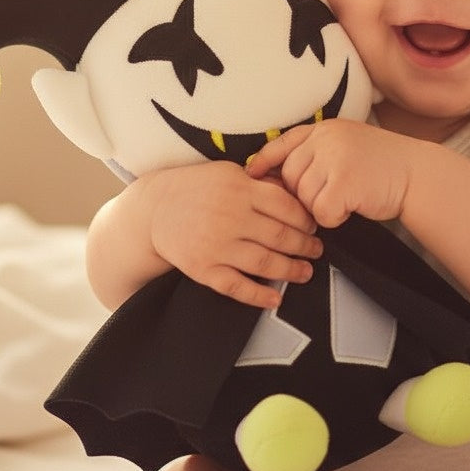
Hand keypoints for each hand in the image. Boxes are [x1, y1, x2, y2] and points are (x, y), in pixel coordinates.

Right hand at [145, 161, 321, 308]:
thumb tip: (295, 195)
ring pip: (265, 263)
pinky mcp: (203, 269)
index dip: (306, 218)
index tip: (313, 225)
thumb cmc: (196, 188)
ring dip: (292, 270)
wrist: (153, 209)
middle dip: (305, 245)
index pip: (286, 206)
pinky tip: (275, 298)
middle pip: (280, 236)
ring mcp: (216, 245)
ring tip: (306, 272)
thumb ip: (260, 183)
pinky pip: (237, 287)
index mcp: (239, 188)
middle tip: (316, 249)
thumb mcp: (228, 172)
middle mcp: (230, 217)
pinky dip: (259, 296)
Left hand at [246, 119, 411, 227]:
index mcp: (324, 128)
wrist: (418, 174)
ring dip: (321, 206)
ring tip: (346, 198)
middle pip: (291, 176)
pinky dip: (334, 218)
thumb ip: (315, 153)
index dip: (264, 161)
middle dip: (303, 193)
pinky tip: (352, 207)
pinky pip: (321, 212)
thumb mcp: (345, 146)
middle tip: (328, 196)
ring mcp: (336, 159)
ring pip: (304, 197)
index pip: (283, 143)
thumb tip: (275, 174)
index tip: (251, 175)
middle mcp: (327, 139)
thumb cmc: (381, 165)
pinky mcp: (345, 183)